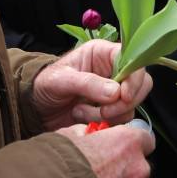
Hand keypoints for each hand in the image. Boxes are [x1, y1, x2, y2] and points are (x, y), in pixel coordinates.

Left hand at [31, 40, 153, 130]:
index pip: (133, 59)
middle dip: (124, 101)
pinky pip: (122, 119)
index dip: (134, 78)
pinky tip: (83, 118)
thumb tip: (116, 92)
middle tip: (102, 110)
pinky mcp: (111, 110)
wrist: (35, 107)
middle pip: (141, 83)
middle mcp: (112, 70)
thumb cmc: (45, 84)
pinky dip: (105, 123)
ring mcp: (113, 91)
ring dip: (110, 114)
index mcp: (103, 53)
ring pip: (132, 104)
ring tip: (81, 111)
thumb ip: (88, 83)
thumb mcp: (62, 80)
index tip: (123, 96)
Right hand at [59, 122, 154, 177]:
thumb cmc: (58, 165)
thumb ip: (86, 134)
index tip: (119, 148)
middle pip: (139, 168)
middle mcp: (138, 169)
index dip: (130, 144)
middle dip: (123, 171)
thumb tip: (86, 135)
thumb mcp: (69, 136)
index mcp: (128, 142)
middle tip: (100, 175)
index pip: (145, 138)